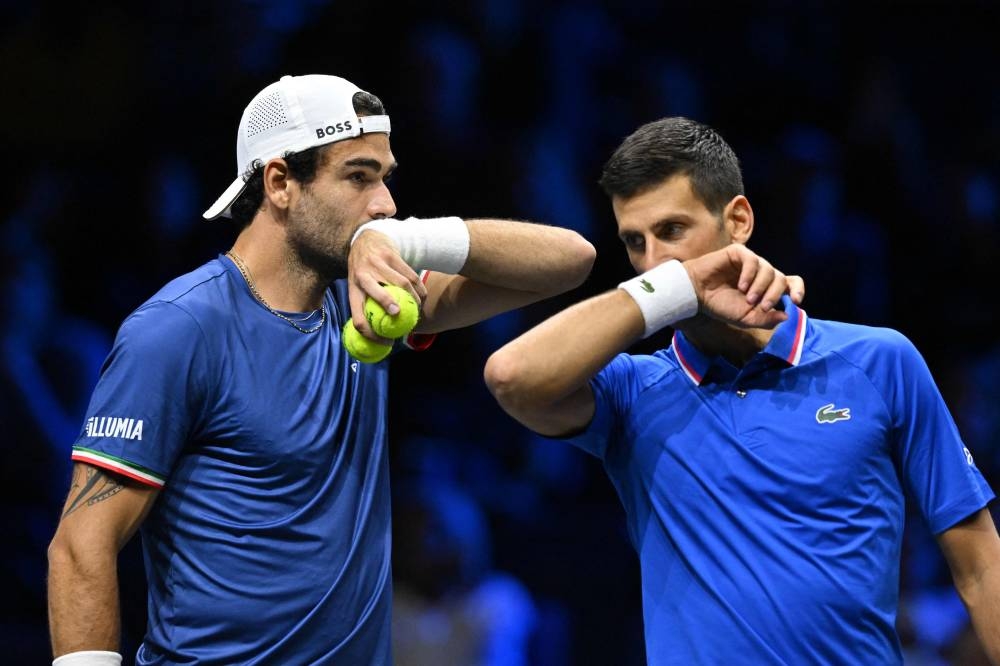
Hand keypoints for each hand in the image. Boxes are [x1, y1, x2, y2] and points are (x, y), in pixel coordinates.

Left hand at [347, 228, 426, 339]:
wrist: (368, 239)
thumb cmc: (364, 271)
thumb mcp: (357, 287)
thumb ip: (367, 307)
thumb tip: (380, 336)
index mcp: (353, 289)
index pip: (358, 317)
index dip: (371, 334)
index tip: (386, 343)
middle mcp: (363, 275)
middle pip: (376, 293)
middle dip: (388, 305)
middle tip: (400, 315)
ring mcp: (377, 263)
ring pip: (401, 284)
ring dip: (414, 299)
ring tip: (417, 309)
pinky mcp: (391, 255)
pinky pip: (411, 274)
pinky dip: (419, 288)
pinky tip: (423, 296)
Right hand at [682, 244, 804, 328]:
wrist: (696, 294)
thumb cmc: (720, 304)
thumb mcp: (745, 318)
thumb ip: (766, 319)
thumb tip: (786, 315)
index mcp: (766, 288)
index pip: (791, 283)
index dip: (798, 290)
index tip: (796, 301)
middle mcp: (762, 273)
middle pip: (781, 279)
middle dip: (775, 294)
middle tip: (762, 307)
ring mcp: (751, 262)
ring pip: (769, 270)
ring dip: (761, 287)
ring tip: (748, 299)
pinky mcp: (739, 253)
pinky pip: (753, 261)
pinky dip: (750, 275)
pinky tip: (742, 287)